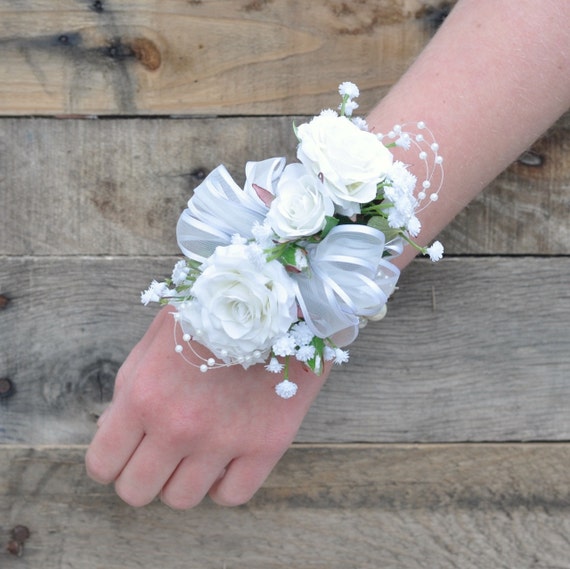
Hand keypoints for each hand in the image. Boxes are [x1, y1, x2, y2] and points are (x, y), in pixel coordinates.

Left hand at [85, 306, 328, 508]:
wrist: (279, 302)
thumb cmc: (211, 315)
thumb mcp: (156, 338)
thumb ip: (127, 387)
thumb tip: (110, 432)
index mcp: (145, 395)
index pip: (103, 464)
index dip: (109, 462)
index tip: (125, 452)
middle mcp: (179, 426)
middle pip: (136, 492)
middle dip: (141, 475)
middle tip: (158, 453)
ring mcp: (225, 440)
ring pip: (181, 499)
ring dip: (181, 479)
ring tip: (195, 450)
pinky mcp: (265, 445)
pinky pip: (232, 496)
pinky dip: (223, 484)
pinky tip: (225, 457)